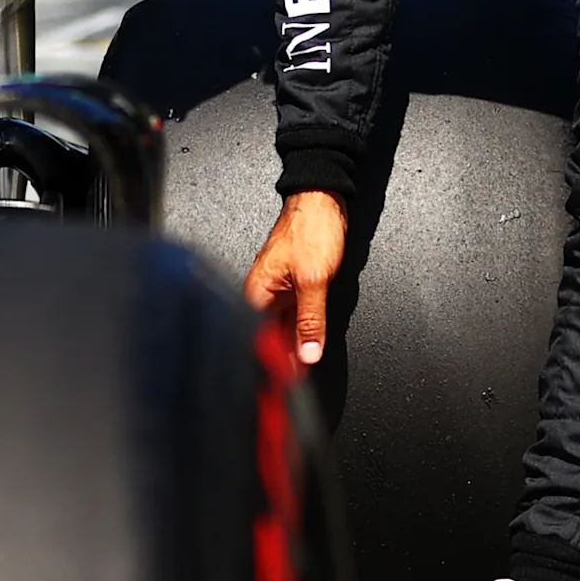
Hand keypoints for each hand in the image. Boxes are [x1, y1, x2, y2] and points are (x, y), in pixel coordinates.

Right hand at [243, 190, 347, 365]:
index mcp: (257, 290)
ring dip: (292, 345)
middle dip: (280, 357)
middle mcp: (264, 291)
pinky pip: (293, 315)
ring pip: (281, 327)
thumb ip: (311, 320)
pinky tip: (309, 342)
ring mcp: (279, 289)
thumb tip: (308, 351)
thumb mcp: (314, 280)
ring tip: (301, 367)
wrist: (323, 200)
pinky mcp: (293, 285)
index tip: (281, 379)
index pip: (256, 336)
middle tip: (293, 380)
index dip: (267, 360)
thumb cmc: (310, 228)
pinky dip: (301, 330)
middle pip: (267, 334)